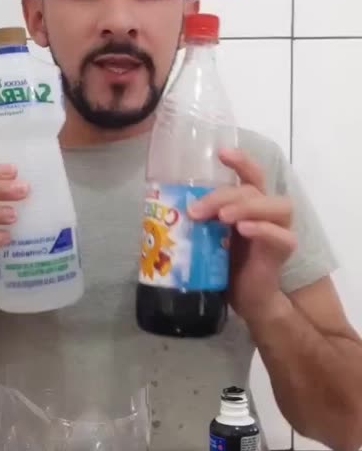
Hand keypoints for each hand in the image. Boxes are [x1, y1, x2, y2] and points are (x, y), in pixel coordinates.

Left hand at [189, 148, 296, 322]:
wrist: (246, 298)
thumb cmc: (226, 263)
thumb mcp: (208, 237)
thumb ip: (199, 220)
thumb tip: (164, 209)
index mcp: (250, 202)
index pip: (250, 173)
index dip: (240, 160)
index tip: (220, 152)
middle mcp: (268, 209)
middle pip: (251, 189)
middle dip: (222, 196)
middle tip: (196, 211)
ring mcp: (280, 227)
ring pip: (273, 205)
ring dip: (245, 207)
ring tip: (223, 217)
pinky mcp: (285, 248)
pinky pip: (280, 234)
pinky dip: (262, 229)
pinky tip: (244, 230)